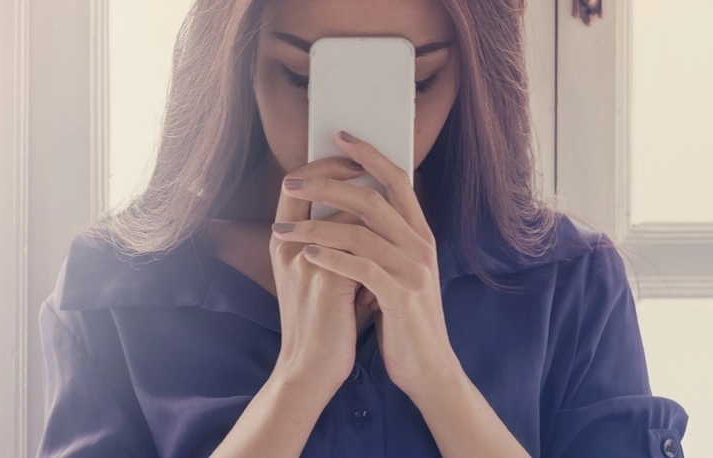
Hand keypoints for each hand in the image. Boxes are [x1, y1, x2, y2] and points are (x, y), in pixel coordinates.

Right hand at [269, 156, 368, 391]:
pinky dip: (376, 237)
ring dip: (367, 203)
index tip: (348, 156)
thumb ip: (333, 244)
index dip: (321, 167)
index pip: (295, 185)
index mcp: (282, 244)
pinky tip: (390, 236)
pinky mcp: (328, 279)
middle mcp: (287, 246)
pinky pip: (358, 240)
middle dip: (344, 168)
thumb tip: (363, 212)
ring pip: (344, 212)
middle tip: (366, 158)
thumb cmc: (323, 321)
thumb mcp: (320, 274)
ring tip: (385, 195)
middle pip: (313, 186)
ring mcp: (306, 260)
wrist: (311, 368)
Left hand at [272, 131, 459, 396]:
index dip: (370, 155)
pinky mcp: (401, 296)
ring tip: (283, 231)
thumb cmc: (405, 317)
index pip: (397, 180)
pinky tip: (306, 258)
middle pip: (373, 199)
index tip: (341, 136)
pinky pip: (361, 269)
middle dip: (328, 186)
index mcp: (419, 235)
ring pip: (360, 233)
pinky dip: (331, 260)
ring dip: (316, 228)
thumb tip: (346, 211)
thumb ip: (381, 241)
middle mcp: (420, 245)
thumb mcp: (398, 272)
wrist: (429, 367)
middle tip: (292, 181)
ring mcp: (413, 270)